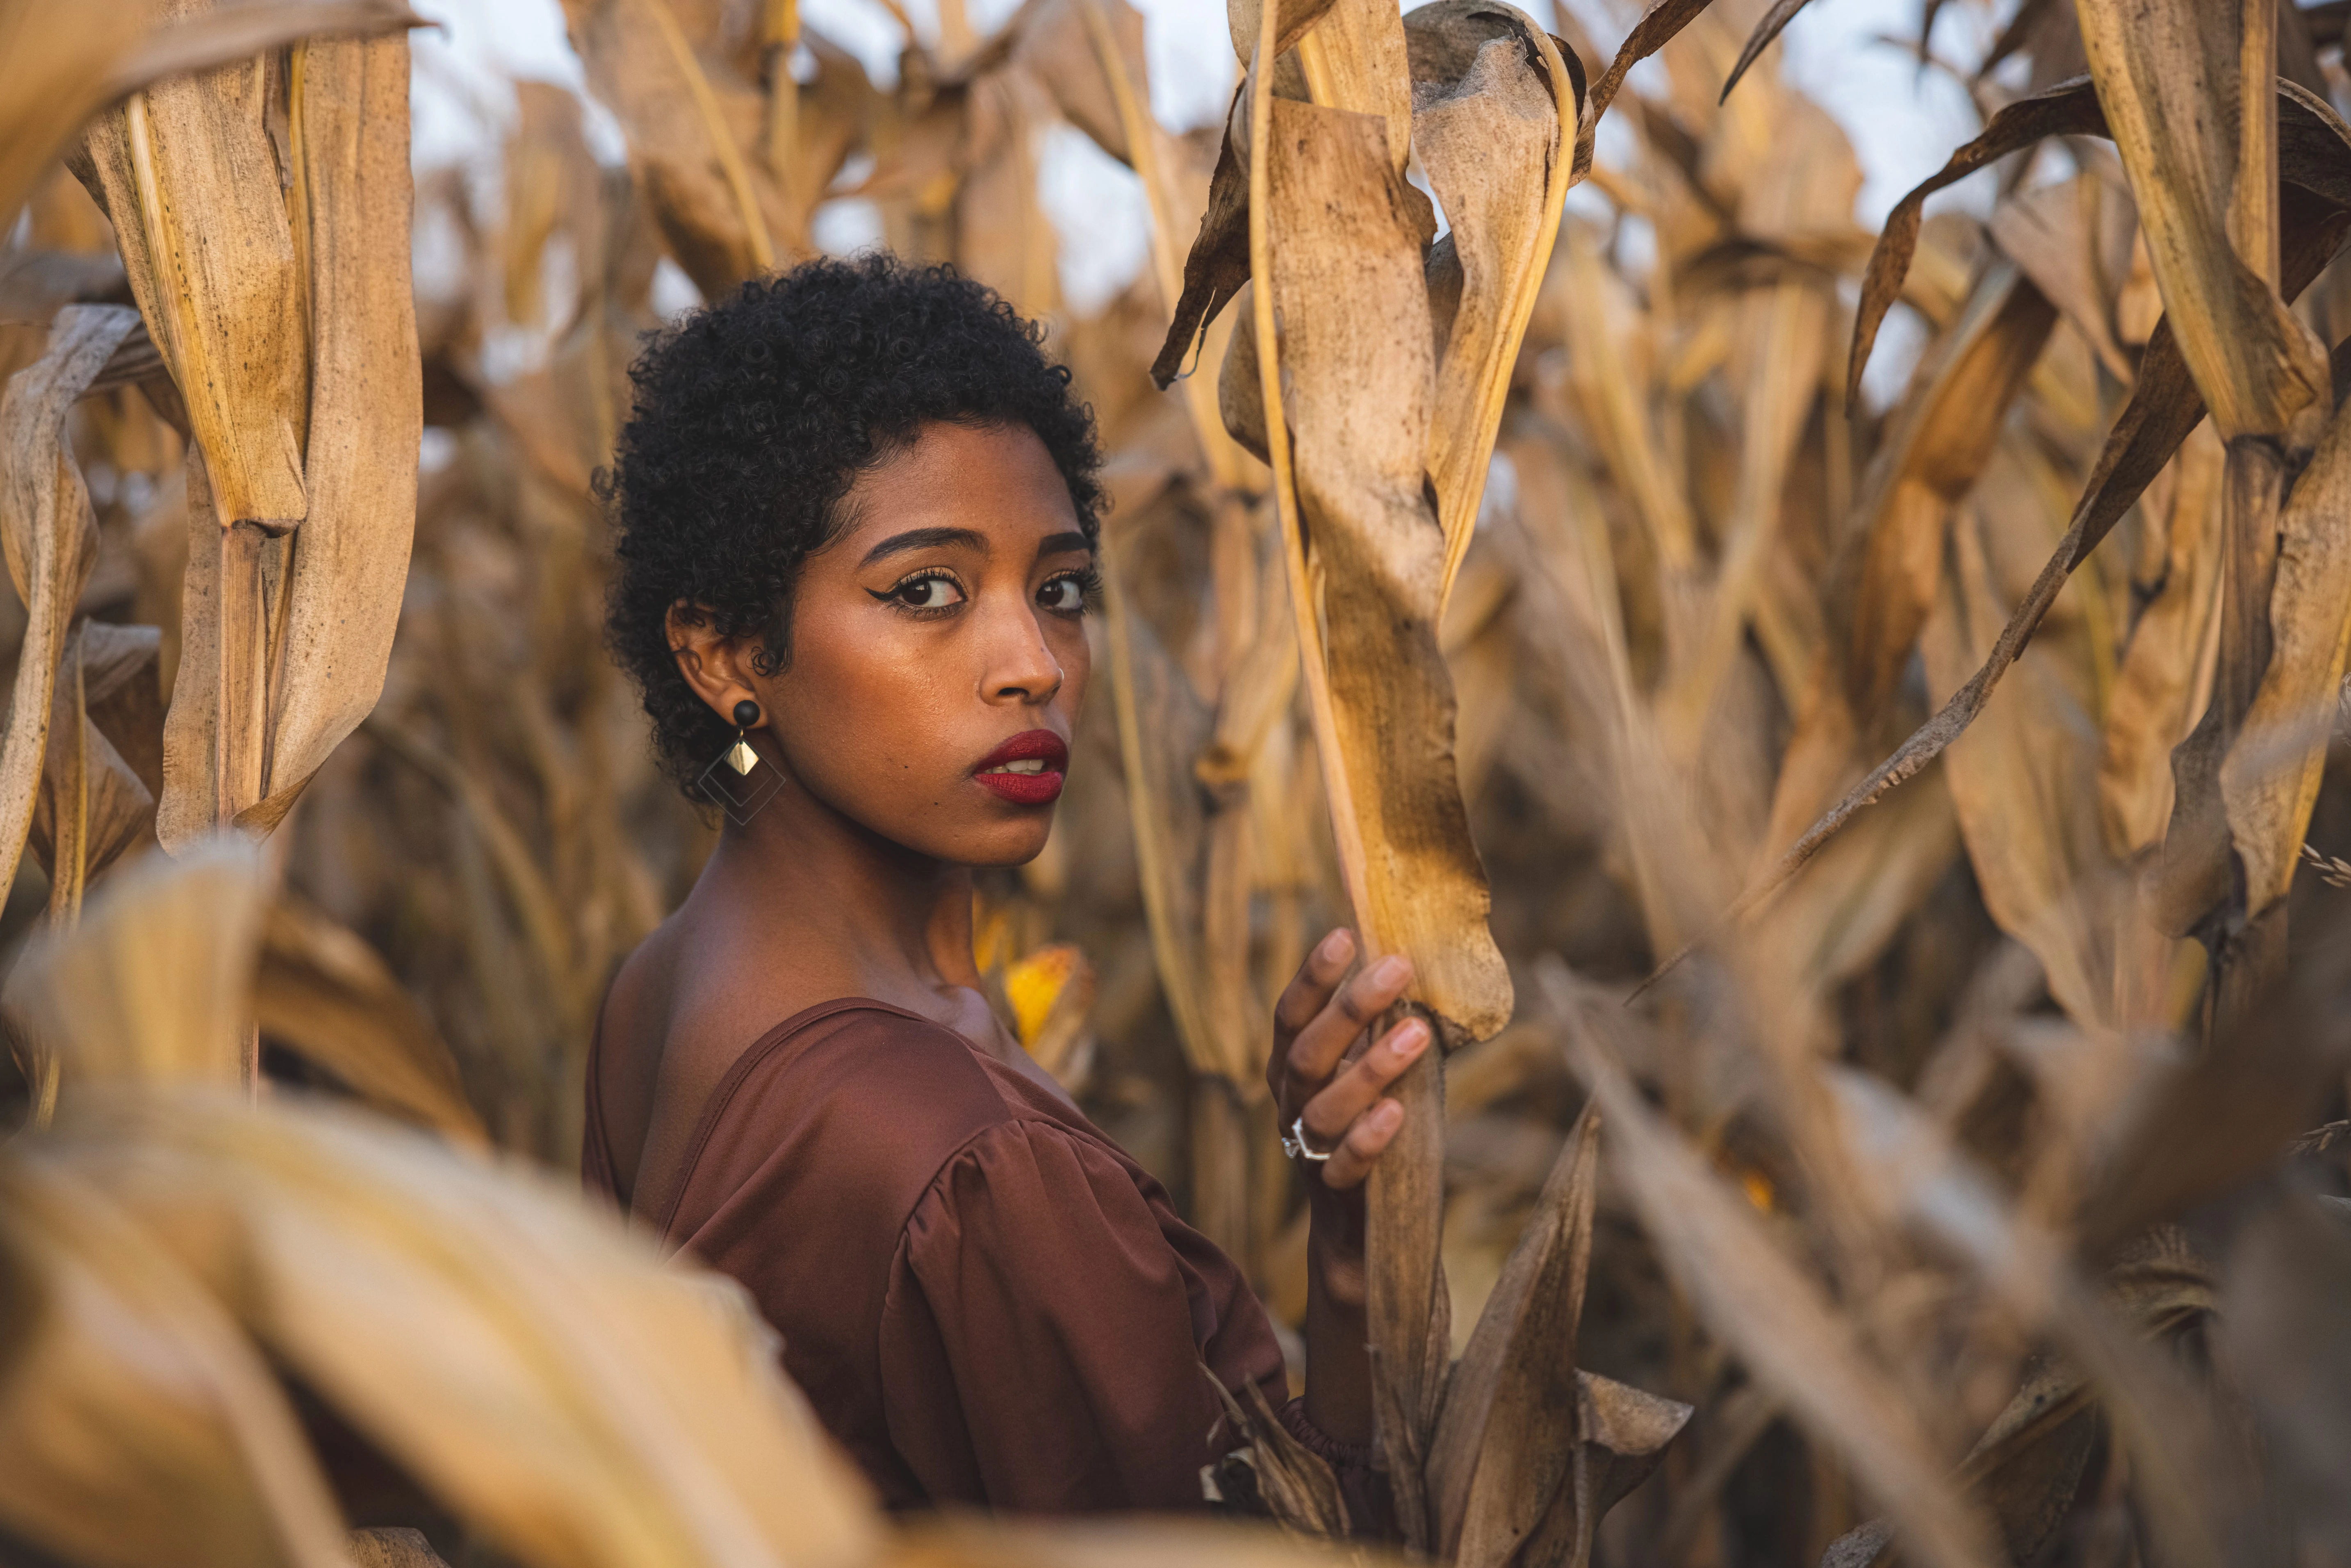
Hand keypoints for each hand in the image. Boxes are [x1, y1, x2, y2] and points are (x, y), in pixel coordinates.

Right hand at [1267, 928, 1429, 1191]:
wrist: (1360, 1224)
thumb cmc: (1372, 1125)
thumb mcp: (1370, 1071)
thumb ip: (1382, 1028)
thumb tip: (1421, 958)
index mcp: (1292, 1067)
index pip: (1291, 1014)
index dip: (1313, 976)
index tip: (1346, 934)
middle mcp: (1291, 1103)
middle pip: (1307, 1052)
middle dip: (1349, 1007)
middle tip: (1398, 966)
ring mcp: (1308, 1149)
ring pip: (1325, 1107)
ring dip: (1369, 1067)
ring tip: (1415, 1033)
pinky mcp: (1334, 1192)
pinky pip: (1343, 1165)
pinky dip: (1367, 1137)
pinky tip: (1396, 1111)